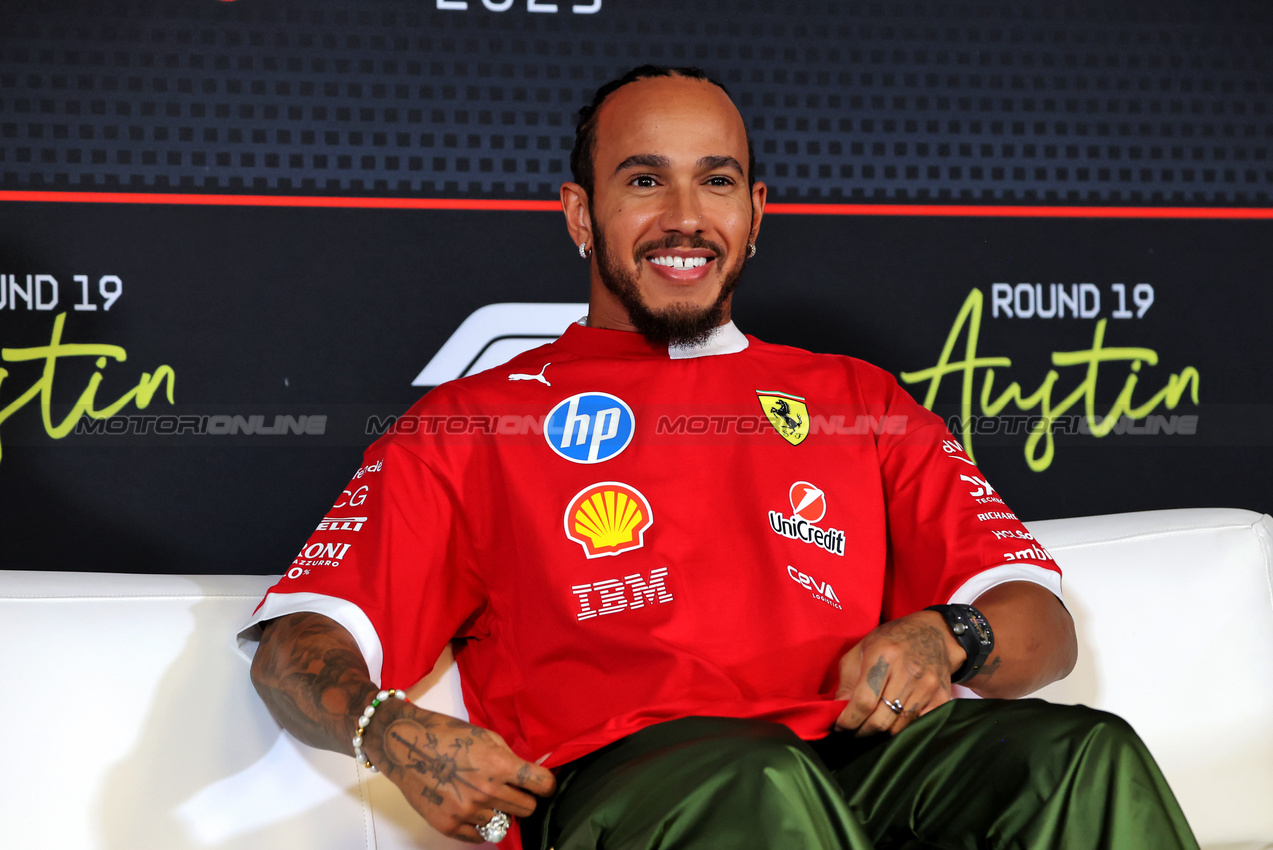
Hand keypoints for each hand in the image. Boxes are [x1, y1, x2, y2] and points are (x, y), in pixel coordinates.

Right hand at [362, 700, 555, 843]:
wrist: (405, 746)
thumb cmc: (445, 735)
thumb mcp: (485, 736)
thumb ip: (509, 757)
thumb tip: (529, 773)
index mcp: (498, 765)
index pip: (541, 785)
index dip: (546, 785)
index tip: (542, 786)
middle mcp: (486, 791)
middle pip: (527, 808)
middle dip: (524, 799)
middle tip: (512, 790)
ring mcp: (467, 811)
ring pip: (503, 822)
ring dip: (498, 811)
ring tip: (482, 795)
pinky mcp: (449, 825)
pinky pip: (479, 836)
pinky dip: (480, 825)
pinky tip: (471, 808)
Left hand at [833, 612, 959, 736]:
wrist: (933, 634)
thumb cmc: (891, 640)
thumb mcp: (862, 650)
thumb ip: (847, 681)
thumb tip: (837, 711)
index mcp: (883, 656)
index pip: (864, 701)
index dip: (848, 720)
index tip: (839, 727)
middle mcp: (907, 672)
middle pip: (880, 720)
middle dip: (861, 731)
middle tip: (853, 731)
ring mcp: (927, 687)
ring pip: (898, 728)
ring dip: (881, 732)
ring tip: (871, 723)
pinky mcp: (941, 698)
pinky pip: (917, 726)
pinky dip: (902, 729)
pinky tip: (893, 720)